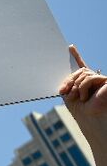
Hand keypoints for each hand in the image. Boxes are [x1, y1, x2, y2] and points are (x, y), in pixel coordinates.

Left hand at [60, 45, 106, 165]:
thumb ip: (67, 84)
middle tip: (63, 91)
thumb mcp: (69, 95)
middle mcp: (93, 79)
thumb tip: (64, 79)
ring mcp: (100, 79)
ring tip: (78, 98)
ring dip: (76, 86)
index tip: (70, 47)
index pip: (80, 66)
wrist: (90, 118)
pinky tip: (85, 97)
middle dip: (68, 81)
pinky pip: (89, 77)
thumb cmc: (81, 109)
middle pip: (79, 70)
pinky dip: (83, 87)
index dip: (76, 55)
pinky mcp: (105, 81)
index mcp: (83, 81)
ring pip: (83, 73)